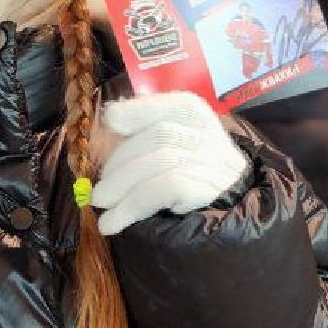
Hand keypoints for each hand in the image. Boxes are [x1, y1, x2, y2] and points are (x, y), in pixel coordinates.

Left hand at [90, 92, 246, 235]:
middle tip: (99, 188)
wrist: (228, 214)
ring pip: (158, 162)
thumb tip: (109, 118)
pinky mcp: (208, 191)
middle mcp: (209, 133)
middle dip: (119, 163)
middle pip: (158, 136)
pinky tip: (112, 223)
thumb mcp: (172, 145)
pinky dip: (130, 207)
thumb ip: (145, 130)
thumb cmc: (191, 176)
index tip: (110, 122)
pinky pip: (161, 190)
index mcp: (195, 115)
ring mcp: (213, 162)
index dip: (137, 110)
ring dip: (120, 186)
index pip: (169, 104)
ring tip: (100, 204)